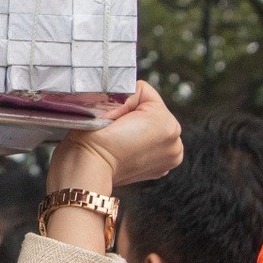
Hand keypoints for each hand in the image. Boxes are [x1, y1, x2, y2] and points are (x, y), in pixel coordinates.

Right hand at [48, 83, 182, 193]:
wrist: (86, 169)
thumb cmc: (94, 140)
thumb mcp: (112, 103)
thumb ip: (128, 93)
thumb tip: (128, 92)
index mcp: (168, 124)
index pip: (144, 92)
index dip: (124, 101)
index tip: (113, 116)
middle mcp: (175, 142)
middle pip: (150, 110)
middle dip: (133, 115)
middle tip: (115, 129)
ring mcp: (170, 158)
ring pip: (151, 126)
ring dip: (137, 129)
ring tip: (120, 140)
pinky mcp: (160, 169)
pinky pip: (151, 144)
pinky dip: (140, 145)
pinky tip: (126, 150)